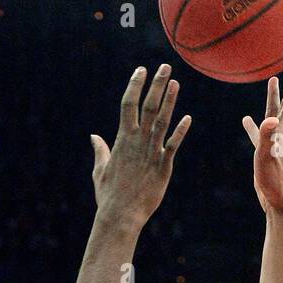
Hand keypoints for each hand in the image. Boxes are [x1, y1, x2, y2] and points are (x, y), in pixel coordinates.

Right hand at [90, 65, 190, 231]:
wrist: (120, 215)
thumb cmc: (109, 195)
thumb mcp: (100, 170)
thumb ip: (100, 151)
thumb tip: (94, 137)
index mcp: (121, 140)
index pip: (128, 105)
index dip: (134, 86)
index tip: (140, 70)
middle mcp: (137, 142)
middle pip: (147, 106)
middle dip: (156, 85)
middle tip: (164, 66)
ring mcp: (150, 153)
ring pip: (161, 121)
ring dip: (169, 101)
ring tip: (175, 82)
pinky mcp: (163, 167)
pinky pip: (173, 145)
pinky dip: (180, 131)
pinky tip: (188, 118)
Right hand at [242, 57, 282, 214]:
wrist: (281, 204)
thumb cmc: (275, 182)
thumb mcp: (267, 158)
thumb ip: (266, 138)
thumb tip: (268, 120)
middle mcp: (282, 132)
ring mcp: (275, 142)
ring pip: (274, 113)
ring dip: (274, 97)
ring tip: (273, 81)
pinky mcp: (266, 153)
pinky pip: (259, 134)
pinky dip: (254, 125)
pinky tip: (247, 120)